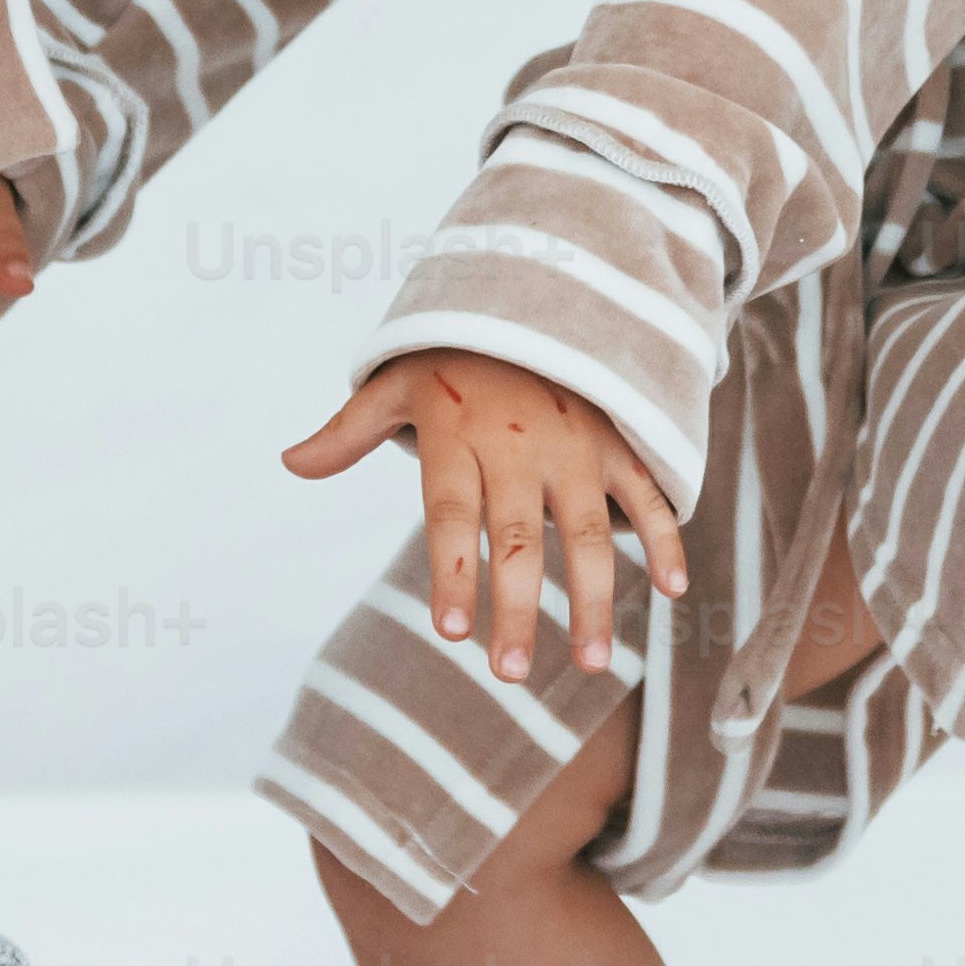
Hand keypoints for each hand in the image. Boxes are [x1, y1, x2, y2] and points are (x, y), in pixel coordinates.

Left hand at [281, 346, 687, 678]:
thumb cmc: (453, 360)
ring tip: (591, 663)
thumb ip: (348, 432)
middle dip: (515, 609)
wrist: (532, 292)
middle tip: (508, 674)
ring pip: (587, 531)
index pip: (451, 515)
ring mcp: (575, 445)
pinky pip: (646, 494)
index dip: (453, 572)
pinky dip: (666, 538)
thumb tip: (289, 462)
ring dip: (594, 599)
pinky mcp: (616, 441)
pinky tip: (675, 592)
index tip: (450, 632)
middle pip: (518, 538)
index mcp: (458, 437)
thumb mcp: (394, 383)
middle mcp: (518, 445)